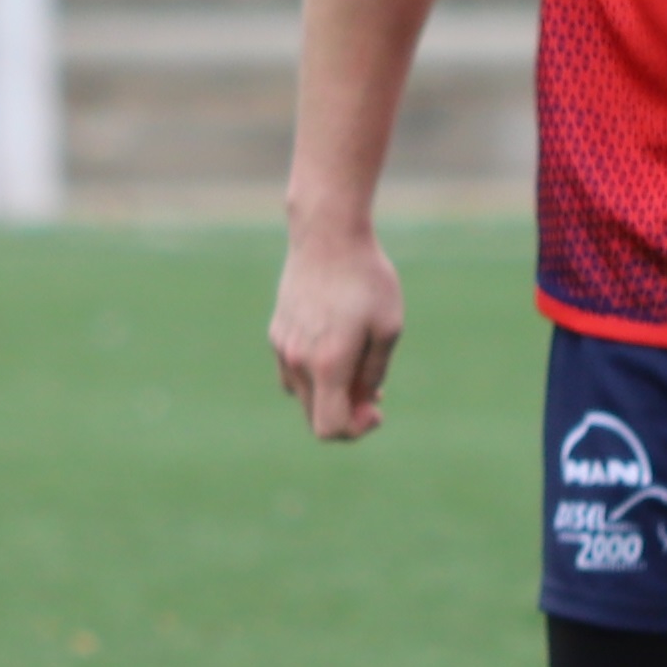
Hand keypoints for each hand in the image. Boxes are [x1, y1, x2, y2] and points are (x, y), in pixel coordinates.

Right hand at [272, 224, 405, 443]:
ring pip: (303, 395)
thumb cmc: (366, 279)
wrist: (328, 235)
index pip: (330, 428)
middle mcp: (297, 361)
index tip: (377, 410)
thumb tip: (364, 403)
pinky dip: (314, 373)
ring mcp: (282, 347)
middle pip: (315, 416)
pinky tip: (337, 350)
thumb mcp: (388, 328)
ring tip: (358, 367)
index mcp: (327, 364)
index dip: (356, 431)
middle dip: (347, 412)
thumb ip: (374, 372)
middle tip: (374, 392)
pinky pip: (293, 371)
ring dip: (330, 393)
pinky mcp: (277, 331)